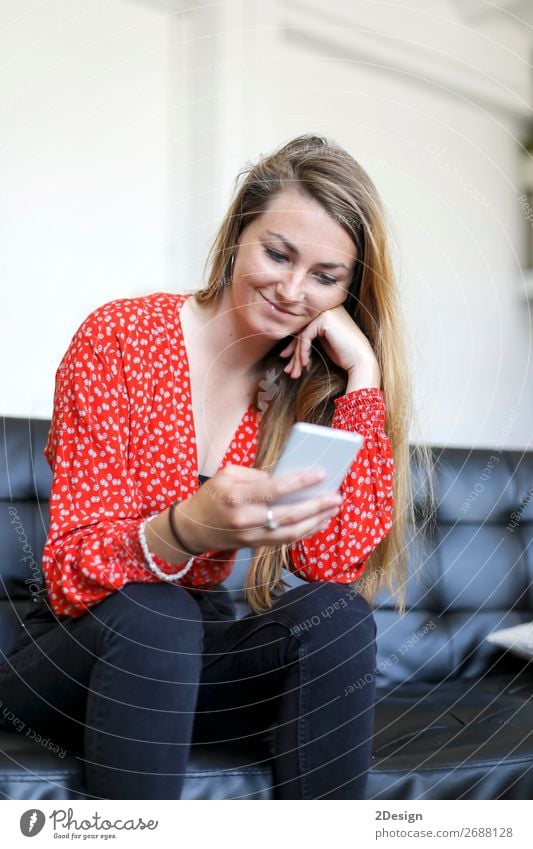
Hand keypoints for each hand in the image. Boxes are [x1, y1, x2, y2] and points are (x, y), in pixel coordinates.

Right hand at [177, 464, 343, 551]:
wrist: (194, 527)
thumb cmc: (212, 495)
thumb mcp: (227, 474)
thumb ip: (256, 474)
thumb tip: (285, 480)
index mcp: (236, 496)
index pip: (273, 489)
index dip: (299, 482)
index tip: (321, 474)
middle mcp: (244, 519)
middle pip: (287, 514)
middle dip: (316, 505)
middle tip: (336, 496)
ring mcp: (250, 536)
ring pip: (290, 532)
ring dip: (316, 521)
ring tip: (333, 509)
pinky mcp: (254, 546)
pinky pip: (285, 541)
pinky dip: (305, 531)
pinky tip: (319, 522)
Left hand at [279, 304, 378, 379]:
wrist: (361, 361)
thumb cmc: (345, 356)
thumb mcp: (324, 344)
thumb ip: (309, 339)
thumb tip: (287, 349)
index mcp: (328, 312)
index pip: (305, 328)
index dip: (294, 347)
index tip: (288, 363)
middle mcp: (327, 308)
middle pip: (302, 331)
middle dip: (293, 353)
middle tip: (288, 370)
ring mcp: (326, 312)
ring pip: (302, 335)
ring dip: (297, 356)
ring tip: (294, 373)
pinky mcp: (324, 319)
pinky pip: (305, 336)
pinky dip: (303, 352)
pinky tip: (305, 364)